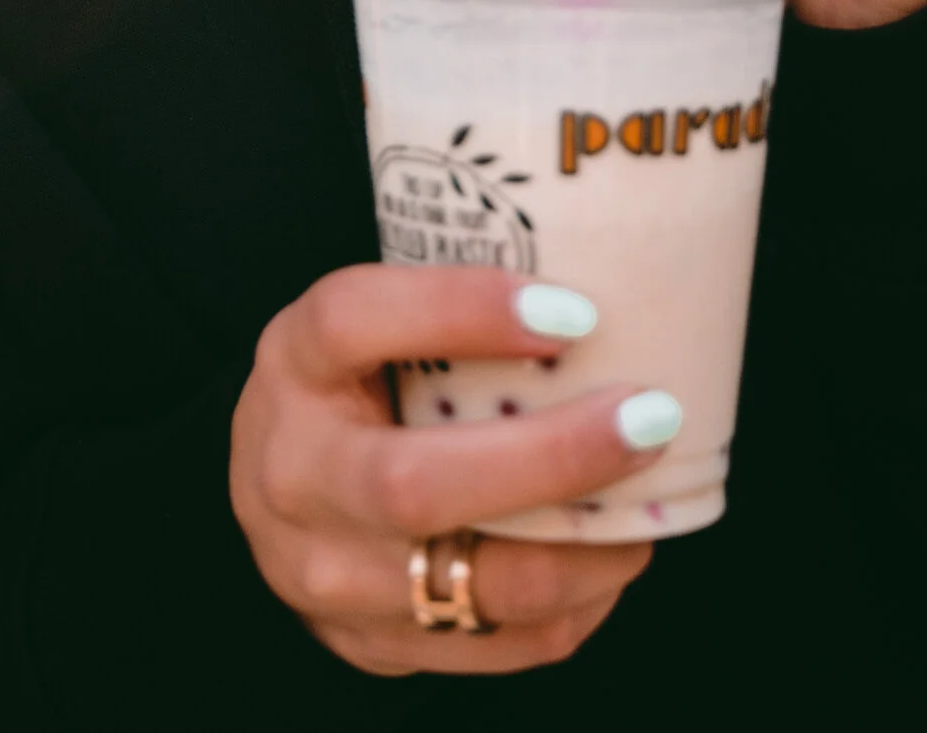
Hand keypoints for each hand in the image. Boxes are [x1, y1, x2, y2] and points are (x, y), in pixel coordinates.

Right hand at [229, 265, 661, 673]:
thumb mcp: (370, 326)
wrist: (276, 497)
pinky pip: (491, 642)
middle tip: (649, 418)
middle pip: (414, 483)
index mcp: (294, 362)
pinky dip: (570, 604)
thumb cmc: (350, 387)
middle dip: (551, 458)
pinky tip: (607, 557)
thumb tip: (606, 283)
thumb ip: (452, 315)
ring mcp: (326, 574)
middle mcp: (293, 474)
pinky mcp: (369, 642)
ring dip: (582, 550)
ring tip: (650, 501)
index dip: (460, 308)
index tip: (573, 311)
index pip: (355, 320)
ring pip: (466, 584)